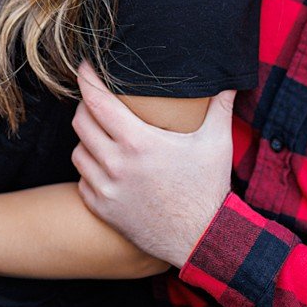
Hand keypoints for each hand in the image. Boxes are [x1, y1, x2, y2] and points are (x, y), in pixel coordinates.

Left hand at [71, 61, 233, 267]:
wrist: (200, 239)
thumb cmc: (208, 188)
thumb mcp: (217, 142)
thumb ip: (220, 106)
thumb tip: (228, 79)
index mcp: (139, 142)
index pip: (98, 102)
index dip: (86, 80)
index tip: (86, 67)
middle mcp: (116, 165)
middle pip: (81, 123)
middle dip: (85, 105)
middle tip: (97, 99)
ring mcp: (107, 190)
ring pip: (78, 152)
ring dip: (86, 139)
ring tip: (100, 132)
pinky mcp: (104, 211)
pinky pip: (82, 182)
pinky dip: (89, 170)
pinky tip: (104, 165)